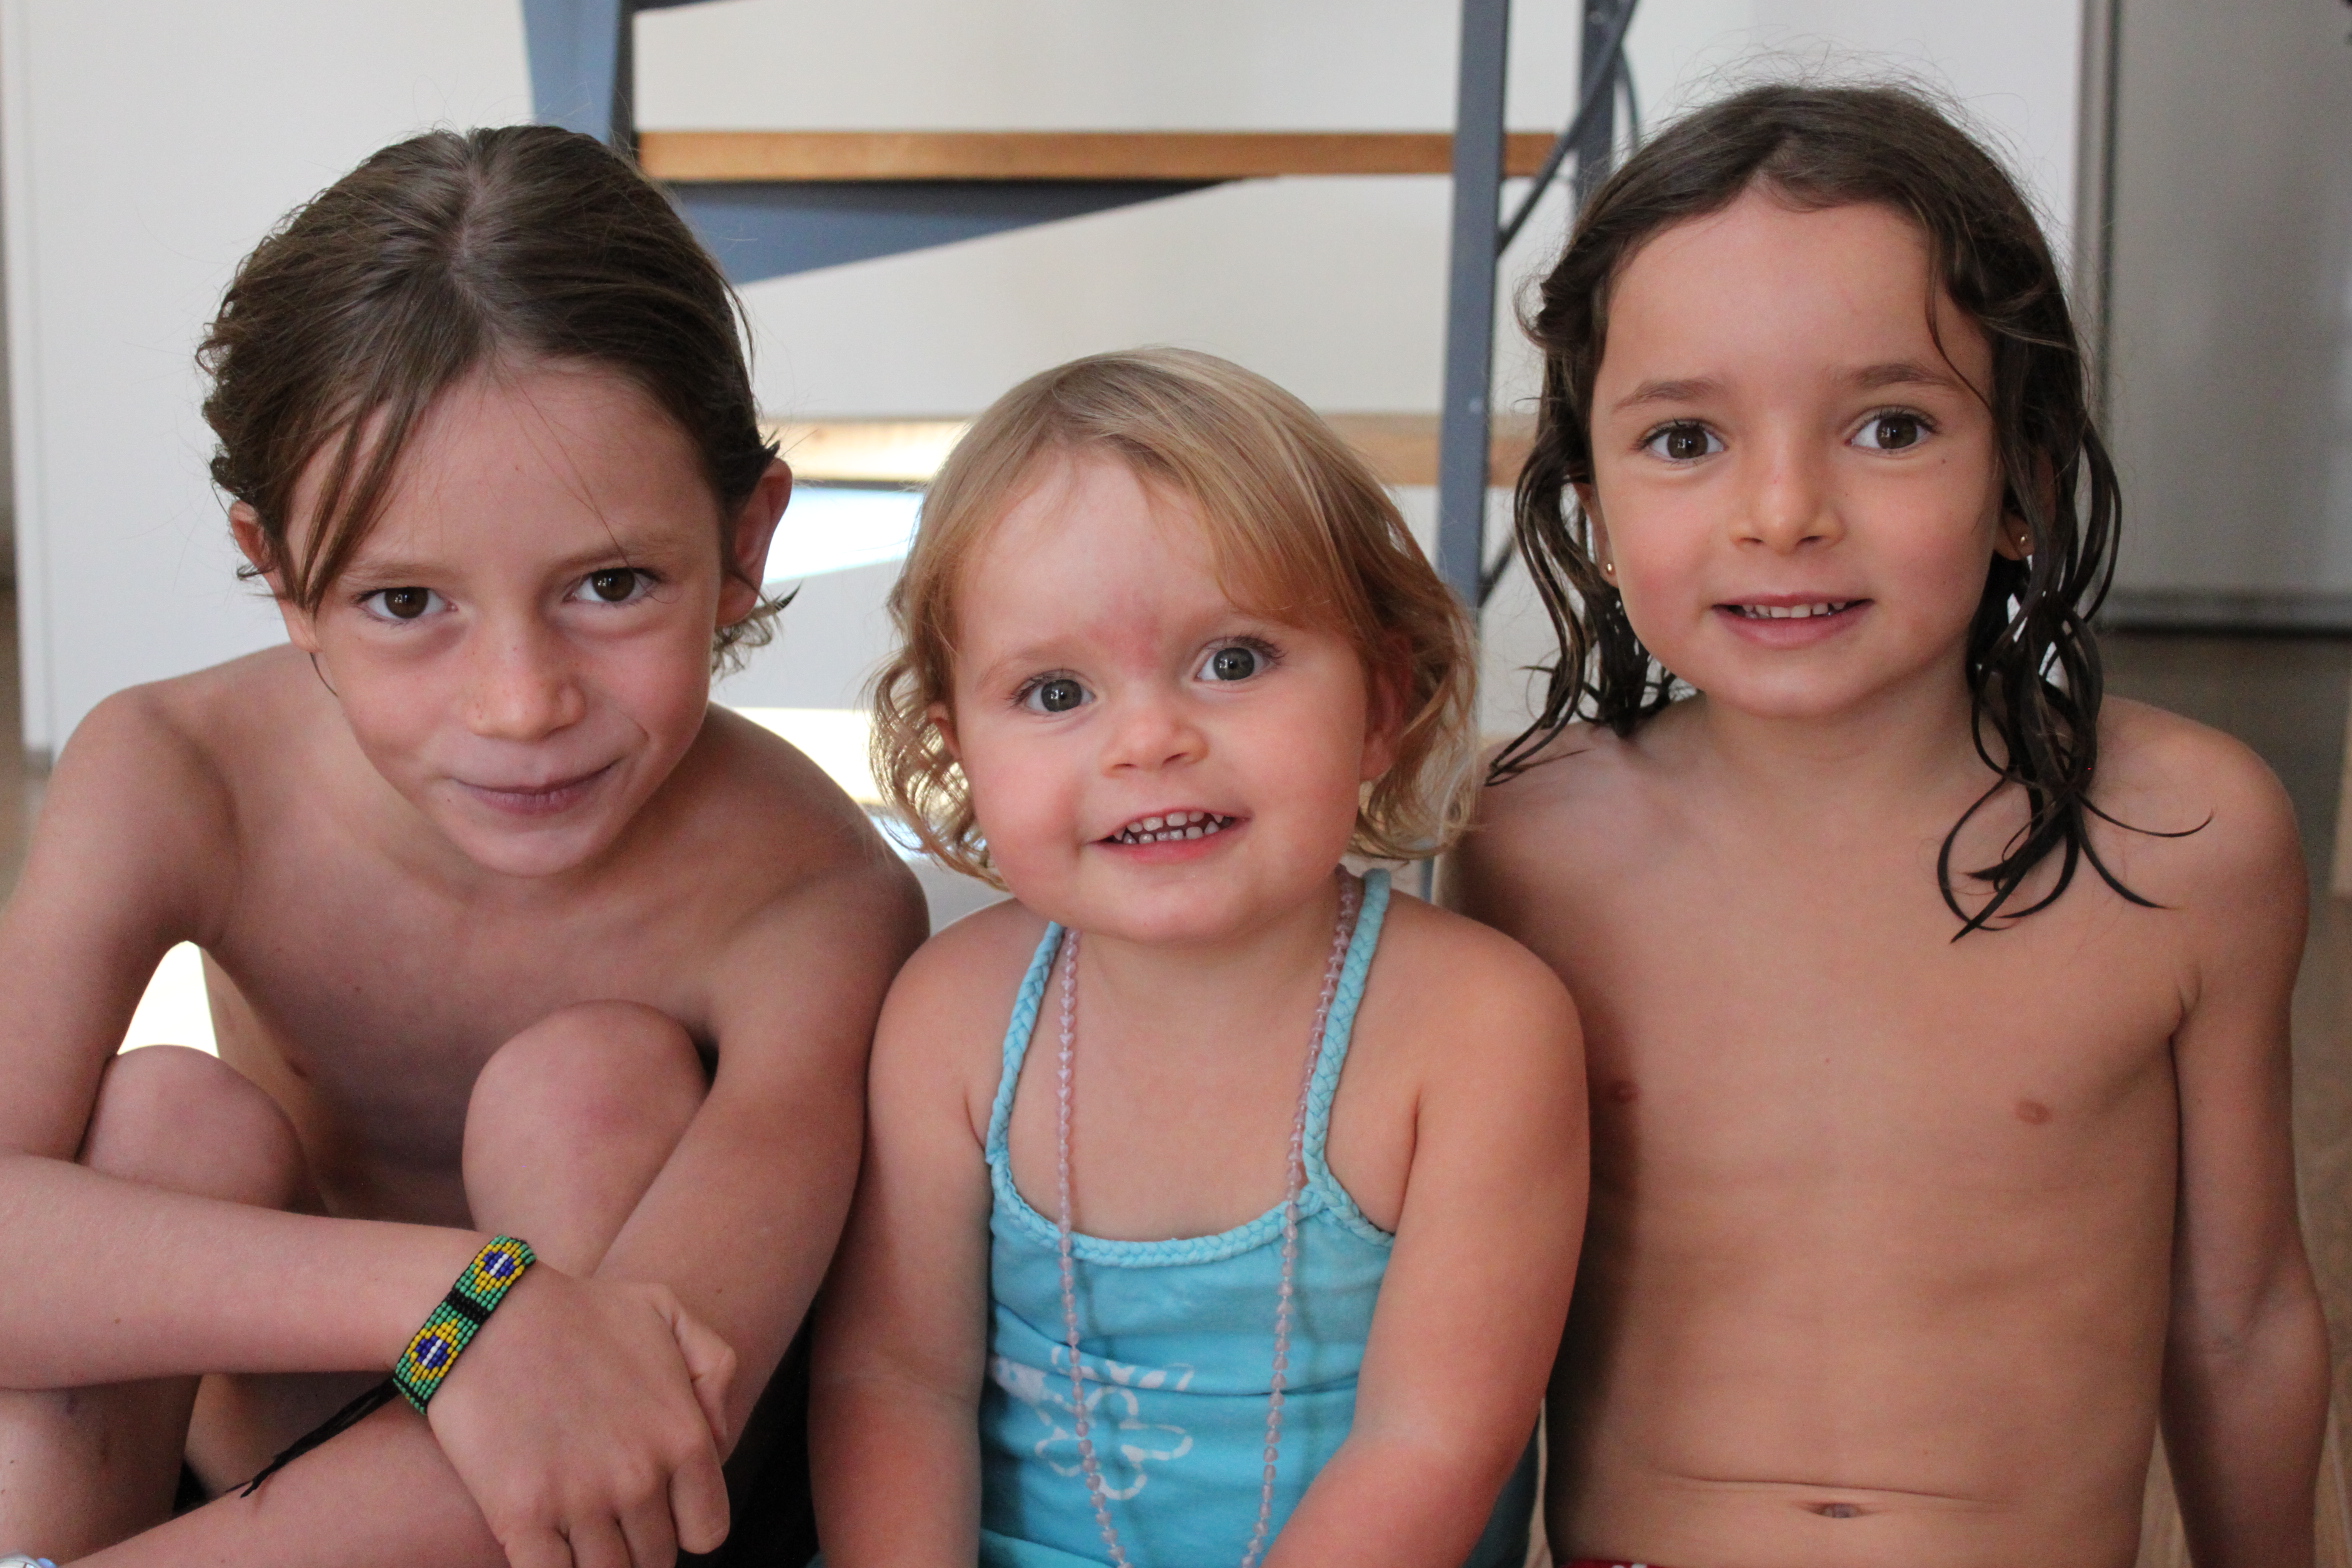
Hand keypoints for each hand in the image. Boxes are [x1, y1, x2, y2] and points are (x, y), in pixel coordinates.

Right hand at [425, 1266, 737, 1567]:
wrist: (485, 1310)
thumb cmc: (578, 1309)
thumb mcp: (668, 1313)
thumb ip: (713, 1372)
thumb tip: (718, 1443)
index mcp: (684, 1439)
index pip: (706, 1533)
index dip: (682, 1526)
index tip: (656, 1512)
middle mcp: (641, 1479)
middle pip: (654, 1561)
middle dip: (635, 1544)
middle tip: (608, 1517)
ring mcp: (581, 1503)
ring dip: (594, 1561)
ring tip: (575, 1532)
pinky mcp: (520, 1518)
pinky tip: (542, 1546)